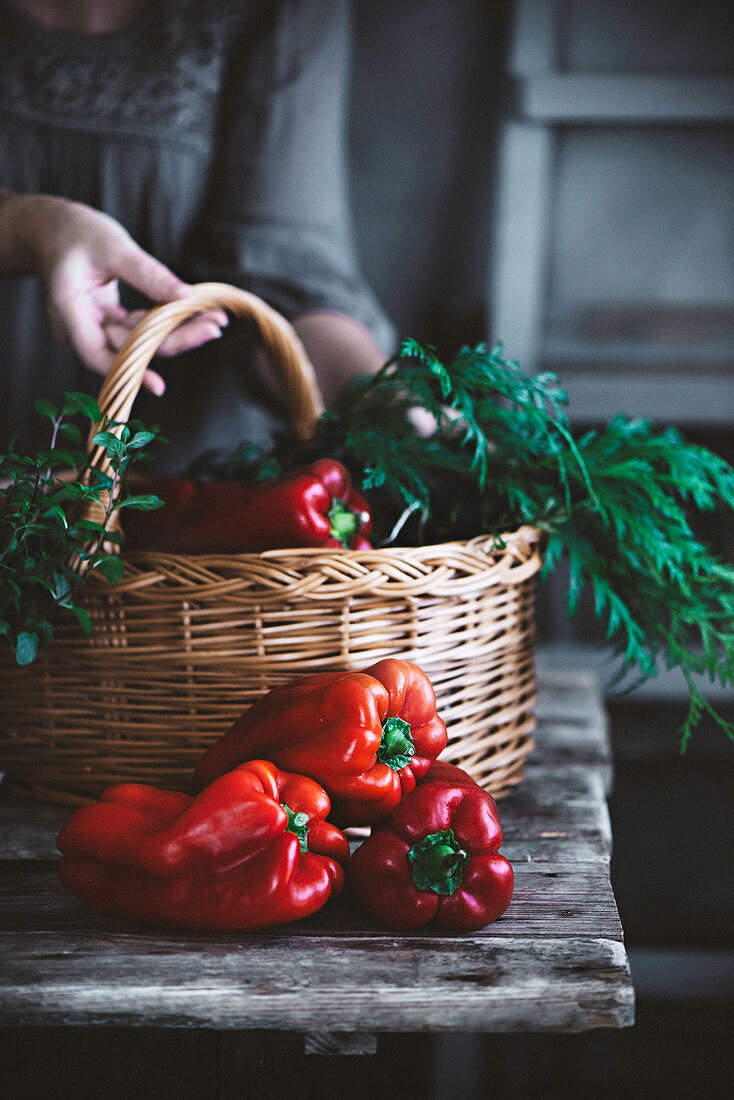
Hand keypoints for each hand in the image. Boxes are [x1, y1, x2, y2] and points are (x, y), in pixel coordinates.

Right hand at [3, 195, 226, 394]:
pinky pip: (139, 328)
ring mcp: (93, 327)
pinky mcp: (108, 321)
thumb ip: (147, 273)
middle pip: (129, 348)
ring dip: (176, 332)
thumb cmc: (75, 232)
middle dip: (174, 340)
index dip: (128, 372)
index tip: (160, 386)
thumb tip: (184, 296)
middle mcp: (79, 328)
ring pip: (139, 340)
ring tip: (214, 321)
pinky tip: (194, 314)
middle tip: (214, 329)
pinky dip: (164, 321)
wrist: (51, 228)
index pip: (97, 355)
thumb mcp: (112, 246)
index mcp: (69, 311)